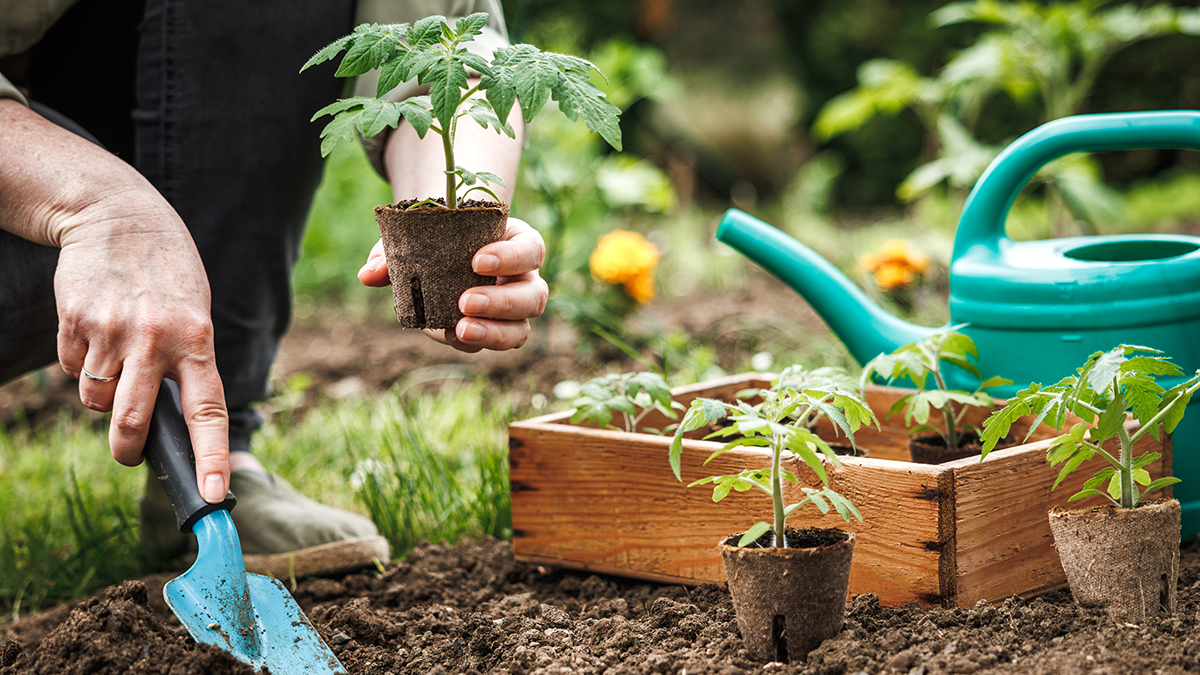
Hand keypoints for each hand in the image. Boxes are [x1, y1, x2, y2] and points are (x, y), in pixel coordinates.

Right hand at [0, 101, 229, 502]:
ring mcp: (112, 331)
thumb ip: (187, 362)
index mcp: (197, 338)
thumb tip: (171, 422)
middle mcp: (156, 338)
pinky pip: (73, 369)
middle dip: (128, 449)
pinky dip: (82, 363)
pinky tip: (96, 329)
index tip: (214, 495)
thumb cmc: (168, 274)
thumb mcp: (195, 312)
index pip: (207, 410)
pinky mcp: (75, 322)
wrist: (118, 217)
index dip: (211, 457)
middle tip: (129, 455)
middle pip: (133, 421)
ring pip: (97, 400)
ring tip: (117, 358)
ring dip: (103, 396)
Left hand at [358, 217, 547, 351]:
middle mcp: (524, 279)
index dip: (511, 257)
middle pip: (533, 296)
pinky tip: (447, 334)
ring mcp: (513, 310)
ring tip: (459, 329)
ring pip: (521, 329)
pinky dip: (472, 342)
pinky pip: (494, 344)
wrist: (440, 251)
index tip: (477, 261)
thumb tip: (368, 274)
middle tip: (464, 301)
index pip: (531, 249)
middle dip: (502, 303)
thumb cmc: (437, 236)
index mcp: (517, 243)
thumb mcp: (416, 234)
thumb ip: (393, 252)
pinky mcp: (496, 332)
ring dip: (493, 333)